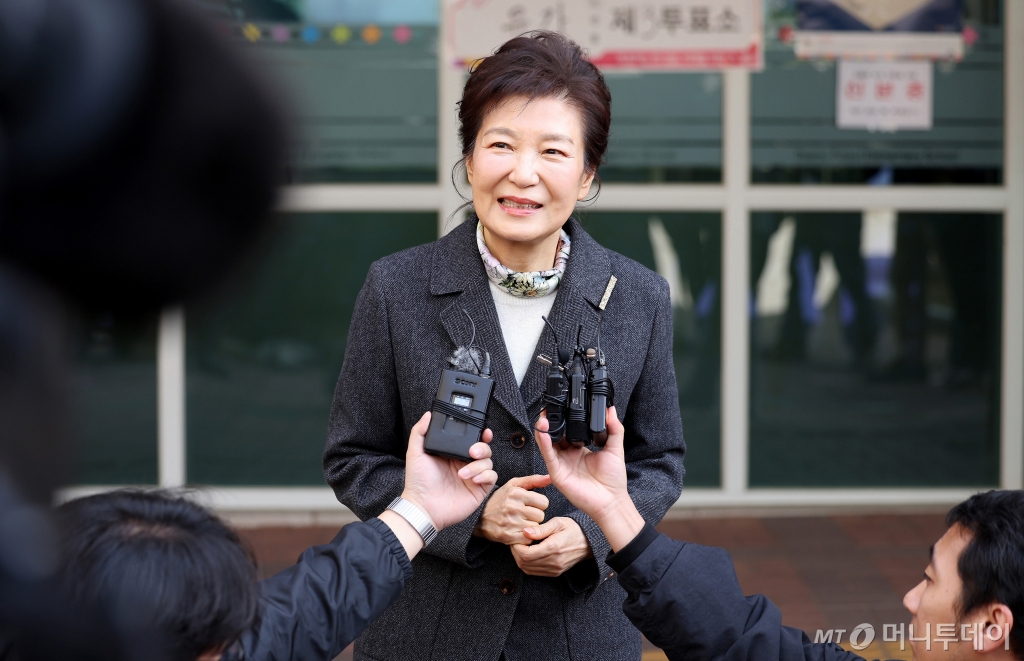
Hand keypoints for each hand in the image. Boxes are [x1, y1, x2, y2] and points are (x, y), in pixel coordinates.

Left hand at [401, 412, 497, 529]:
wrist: (423, 507)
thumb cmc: (418, 482)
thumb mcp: (415, 453)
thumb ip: (419, 432)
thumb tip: (428, 414)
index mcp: (453, 453)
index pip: (471, 439)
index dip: (479, 433)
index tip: (483, 430)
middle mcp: (464, 463)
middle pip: (484, 448)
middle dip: (482, 447)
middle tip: (472, 451)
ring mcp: (473, 476)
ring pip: (488, 462)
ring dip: (478, 465)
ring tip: (462, 473)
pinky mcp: (479, 489)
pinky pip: (492, 477)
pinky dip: (485, 475)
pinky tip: (473, 479)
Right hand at [474, 474, 551, 545]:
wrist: (479, 517)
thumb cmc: (500, 499)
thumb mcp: (514, 485)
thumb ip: (533, 480)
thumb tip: (550, 477)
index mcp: (516, 493)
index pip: (544, 502)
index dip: (538, 504)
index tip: (530, 505)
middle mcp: (513, 507)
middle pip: (541, 516)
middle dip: (535, 516)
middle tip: (525, 515)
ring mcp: (510, 523)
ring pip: (535, 528)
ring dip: (530, 526)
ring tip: (521, 522)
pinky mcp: (507, 536)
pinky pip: (528, 539)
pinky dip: (525, 537)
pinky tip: (517, 531)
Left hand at [512, 517, 592, 576]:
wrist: (590, 542)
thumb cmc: (573, 528)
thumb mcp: (558, 523)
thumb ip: (540, 529)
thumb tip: (525, 532)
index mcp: (553, 548)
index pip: (525, 554)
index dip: (516, 547)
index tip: (516, 537)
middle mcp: (554, 562)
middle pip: (524, 563)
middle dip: (516, 552)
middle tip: (516, 541)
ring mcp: (555, 569)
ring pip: (527, 569)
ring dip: (520, 559)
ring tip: (522, 546)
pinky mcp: (555, 572)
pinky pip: (535, 572)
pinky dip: (527, 564)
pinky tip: (529, 553)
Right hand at [535, 407, 644, 551]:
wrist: (611, 501)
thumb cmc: (613, 480)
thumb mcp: (615, 448)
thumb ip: (614, 428)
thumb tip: (611, 410)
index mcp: (579, 449)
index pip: (567, 430)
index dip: (564, 419)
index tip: (563, 405)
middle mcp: (567, 455)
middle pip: (554, 435)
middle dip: (551, 421)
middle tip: (550, 407)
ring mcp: (561, 463)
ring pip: (547, 443)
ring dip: (544, 429)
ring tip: (544, 417)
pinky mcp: (557, 472)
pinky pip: (548, 455)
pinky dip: (544, 443)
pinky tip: (543, 432)